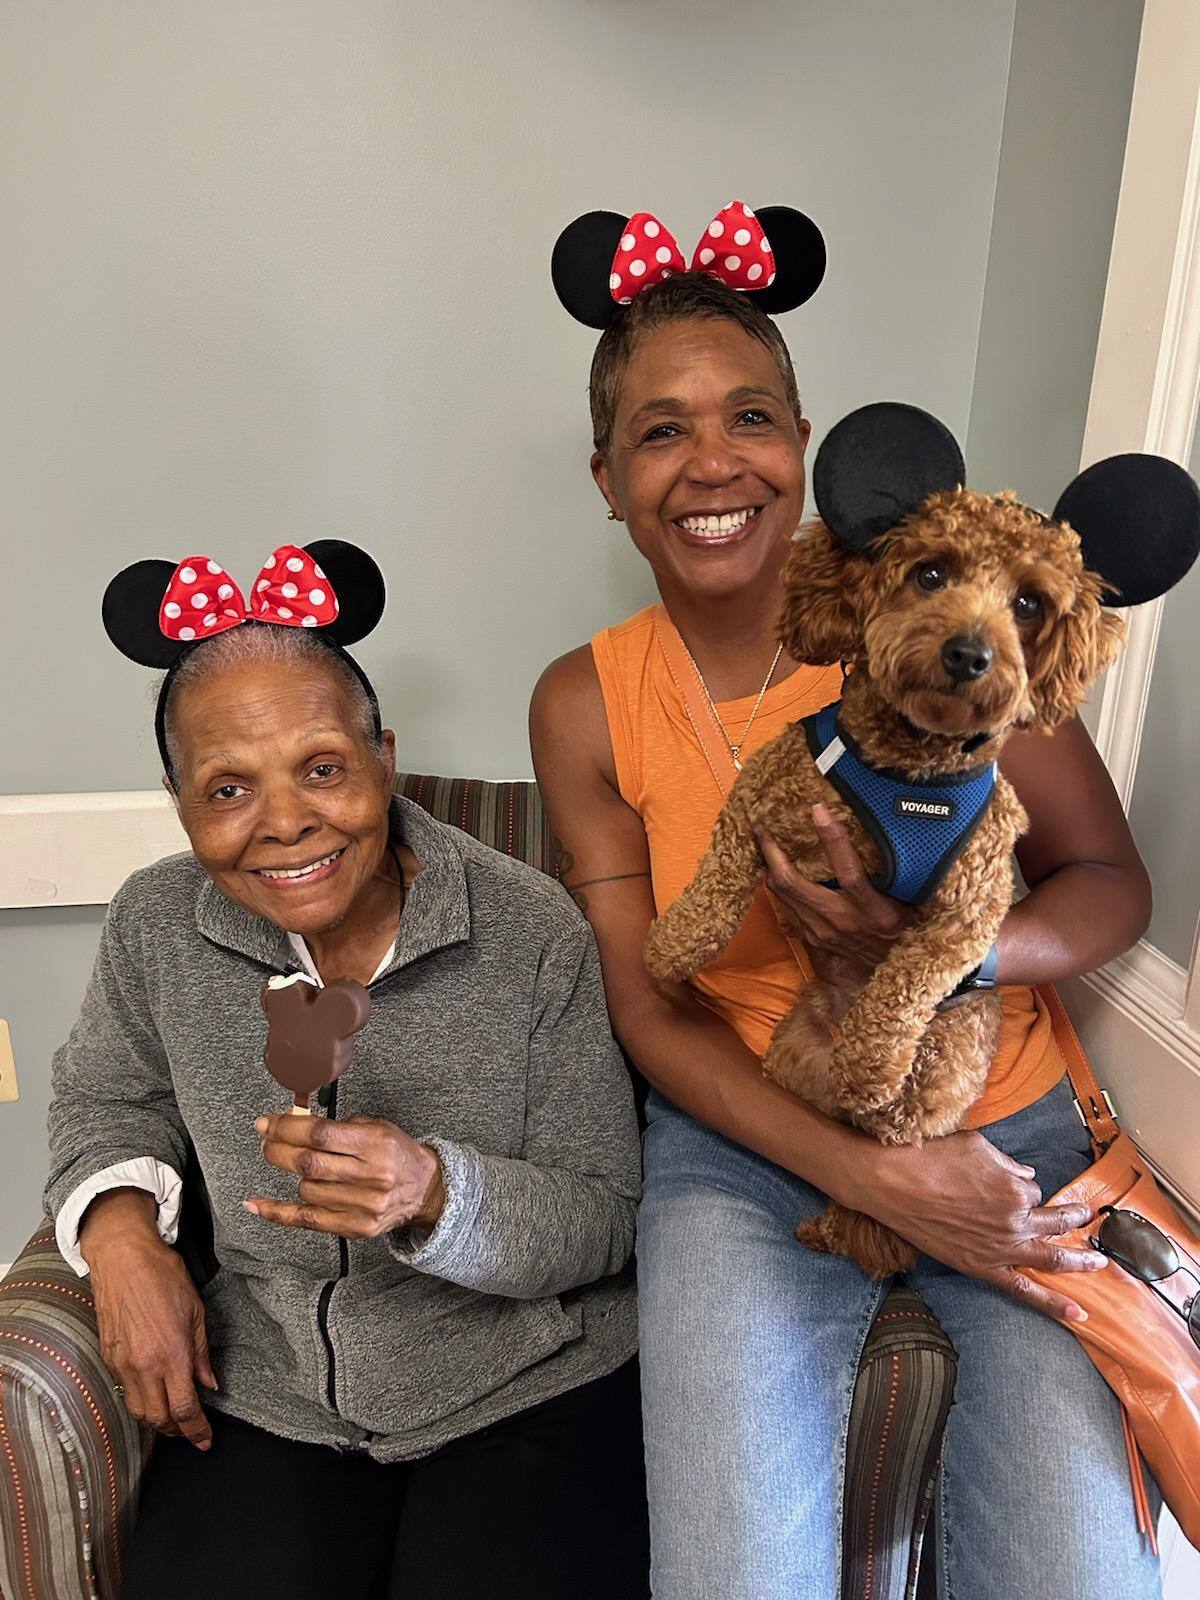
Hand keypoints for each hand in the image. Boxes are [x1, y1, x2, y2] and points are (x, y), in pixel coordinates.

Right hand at [81, 1189, 215, 1449]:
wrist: (123, 1259)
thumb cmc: (164, 1277)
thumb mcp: (196, 1311)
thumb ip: (202, 1354)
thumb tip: (210, 1385)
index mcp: (171, 1354)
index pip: (185, 1409)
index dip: (197, 1431)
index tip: (206, 1441)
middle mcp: (144, 1366)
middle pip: (159, 1419)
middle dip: (177, 1431)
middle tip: (192, 1430)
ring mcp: (123, 1364)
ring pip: (139, 1411)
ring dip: (157, 1421)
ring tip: (173, 1417)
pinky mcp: (109, 1357)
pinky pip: (126, 1392)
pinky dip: (141, 1401)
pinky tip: (153, 1393)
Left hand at [246, 1114, 445, 1238]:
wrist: (425, 1189)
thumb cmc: (396, 1153)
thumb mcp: (376, 1127)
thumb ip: (337, 1126)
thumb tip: (292, 1122)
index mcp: (375, 1144)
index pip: (320, 1133)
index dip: (287, 1126)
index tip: (267, 1122)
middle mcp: (370, 1176)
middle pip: (308, 1162)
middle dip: (277, 1148)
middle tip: (266, 1138)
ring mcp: (362, 1205)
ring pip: (306, 1189)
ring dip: (293, 1174)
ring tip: (297, 1162)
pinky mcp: (354, 1227)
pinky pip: (305, 1220)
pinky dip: (276, 1211)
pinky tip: (255, 1203)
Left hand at [760, 806, 915, 978]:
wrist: (896, 973)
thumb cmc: (907, 929)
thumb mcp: (912, 902)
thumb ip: (896, 873)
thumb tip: (887, 830)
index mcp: (875, 911)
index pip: (850, 873)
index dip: (832, 839)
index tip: (818, 809)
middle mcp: (843, 922)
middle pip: (792, 883)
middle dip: (773, 852)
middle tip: (764, 826)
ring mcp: (822, 933)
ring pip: (782, 894)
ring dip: (770, 866)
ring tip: (765, 841)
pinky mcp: (812, 939)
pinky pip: (787, 906)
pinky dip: (779, 885)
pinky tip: (775, 868)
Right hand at [857, 1130, 1106, 1320]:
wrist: (891, 1183)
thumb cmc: (930, 1157)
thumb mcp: (976, 1145)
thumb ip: (1008, 1163)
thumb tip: (1027, 1176)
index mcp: (1016, 1187)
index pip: (1034, 1188)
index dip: (1022, 1184)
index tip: (1007, 1180)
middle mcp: (1015, 1219)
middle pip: (1055, 1221)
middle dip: (1074, 1219)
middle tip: (1088, 1217)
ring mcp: (1001, 1247)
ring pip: (1052, 1257)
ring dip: (1080, 1259)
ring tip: (1099, 1261)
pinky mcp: (983, 1268)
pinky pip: (1025, 1290)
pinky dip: (1054, 1304)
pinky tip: (1078, 1313)